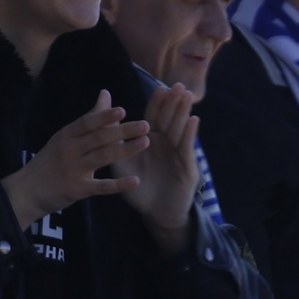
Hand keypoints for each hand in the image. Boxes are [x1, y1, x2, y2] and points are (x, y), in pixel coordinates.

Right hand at [3, 92, 145, 229]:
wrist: (27, 191)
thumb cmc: (50, 160)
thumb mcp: (65, 137)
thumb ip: (89, 118)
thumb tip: (106, 92)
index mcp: (67, 135)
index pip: (86, 123)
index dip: (103, 117)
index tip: (122, 111)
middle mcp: (69, 150)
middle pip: (98, 138)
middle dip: (123, 131)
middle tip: (146, 126)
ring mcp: (73, 170)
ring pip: (102, 158)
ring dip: (125, 150)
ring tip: (145, 143)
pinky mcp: (77, 189)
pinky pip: (101, 186)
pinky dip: (118, 184)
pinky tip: (135, 180)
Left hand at [117, 82, 201, 249]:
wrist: (155, 213)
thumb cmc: (139, 188)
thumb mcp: (122, 162)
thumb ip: (115, 141)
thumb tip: (105, 124)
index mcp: (151, 140)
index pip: (154, 117)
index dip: (158, 103)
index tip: (160, 88)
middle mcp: (166, 143)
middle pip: (170, 119)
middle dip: (174, 102)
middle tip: (178, 85)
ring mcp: (178, 153)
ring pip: (180, 129)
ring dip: (184, 112)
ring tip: (187, 96)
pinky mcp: (187, 166)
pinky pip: (187, 148)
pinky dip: (190, 133)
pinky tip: (193, 121)